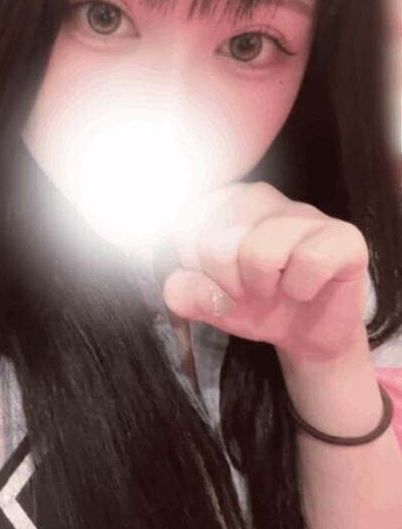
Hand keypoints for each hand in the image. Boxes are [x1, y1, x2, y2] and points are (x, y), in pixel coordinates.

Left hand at [162, 181, 369, 363]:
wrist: (307, 333)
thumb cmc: (257, 303)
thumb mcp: (210, 303)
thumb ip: (185, 294)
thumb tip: (190, 288)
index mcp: (219, 203)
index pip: (184, 230)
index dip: (197, 271)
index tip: (219, 280)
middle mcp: (258, 195)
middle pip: (218, 245)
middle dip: (230, 285)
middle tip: (251, 289)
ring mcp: (303, 210)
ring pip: (260, 253)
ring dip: (265, 288)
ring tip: (277, 288)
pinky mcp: (343, 235)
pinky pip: (308, 263)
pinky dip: (302, 289)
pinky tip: (307, 288)